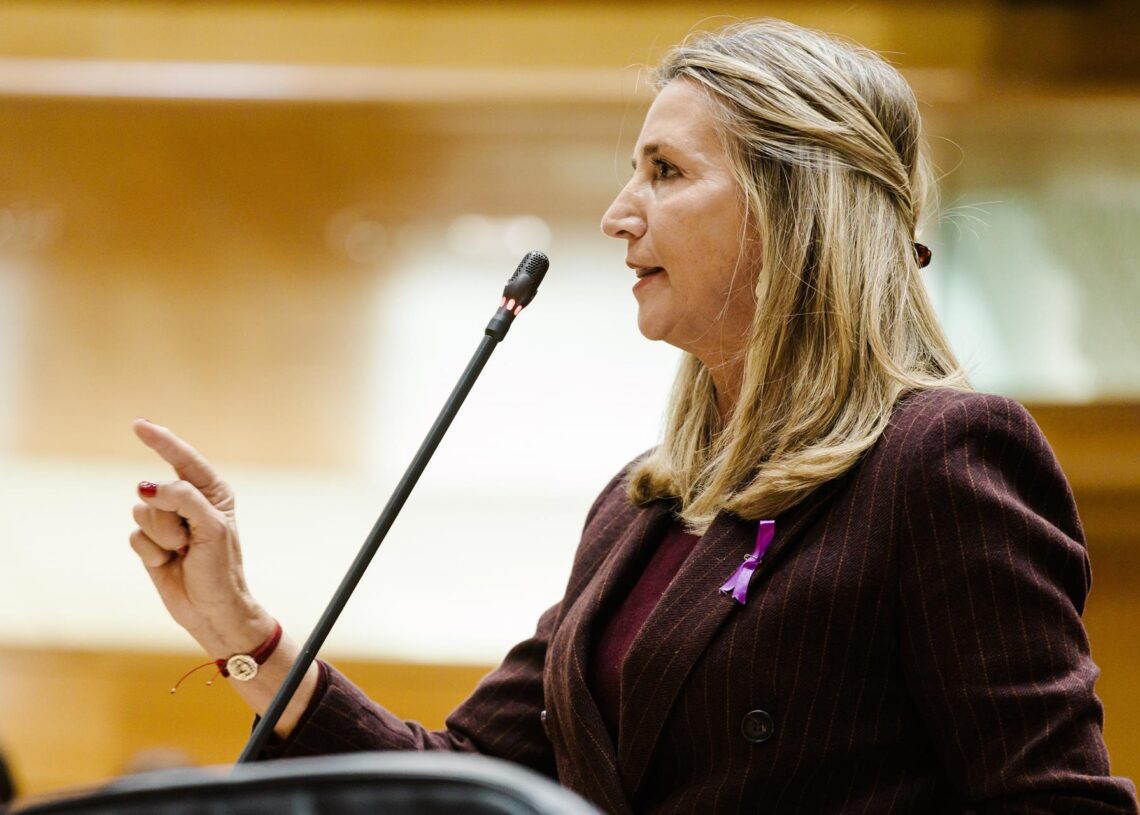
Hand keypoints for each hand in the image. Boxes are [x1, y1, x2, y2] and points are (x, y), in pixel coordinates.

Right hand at [130, 419, 273, 656]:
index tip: (139, 425)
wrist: (211, 609)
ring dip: (161, 536)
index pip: (183, 460)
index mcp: (212, 492)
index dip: (161, 440)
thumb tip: (146, 486)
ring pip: (142, 512)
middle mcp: (188, 502)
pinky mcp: (150, 542)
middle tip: (189, 540)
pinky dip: (150, 552)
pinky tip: (168, 563)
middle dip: (168, 517)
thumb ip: (183, 499)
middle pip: (155, 489)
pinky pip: (135, 535)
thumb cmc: (221, 568)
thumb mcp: (212, 527)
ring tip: (182, 552)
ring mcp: (167, 522)